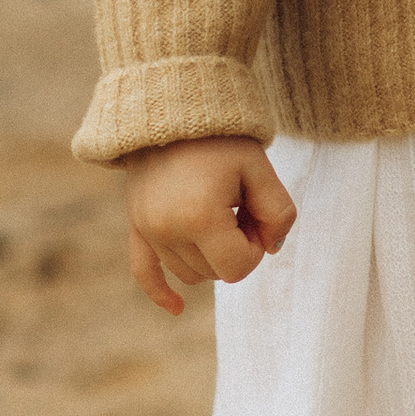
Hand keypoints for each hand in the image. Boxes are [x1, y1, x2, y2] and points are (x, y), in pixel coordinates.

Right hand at [121, 136, 296, 317]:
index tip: (256, 215)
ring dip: (210, 255)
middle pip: (215, 273)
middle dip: (236, 248)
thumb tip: (271, 248)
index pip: (238, 267)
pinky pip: (144, 272)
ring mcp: (147, 230)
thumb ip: (279, 213)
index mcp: (198, 218)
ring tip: (218, 212)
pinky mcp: (135, 226)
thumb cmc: (222, 139)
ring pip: (190, 273)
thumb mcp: (261, 170)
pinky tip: (177, 309)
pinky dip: (160, 291)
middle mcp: (166, 231)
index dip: (257, 247)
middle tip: (242, 207)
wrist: (172, 107)